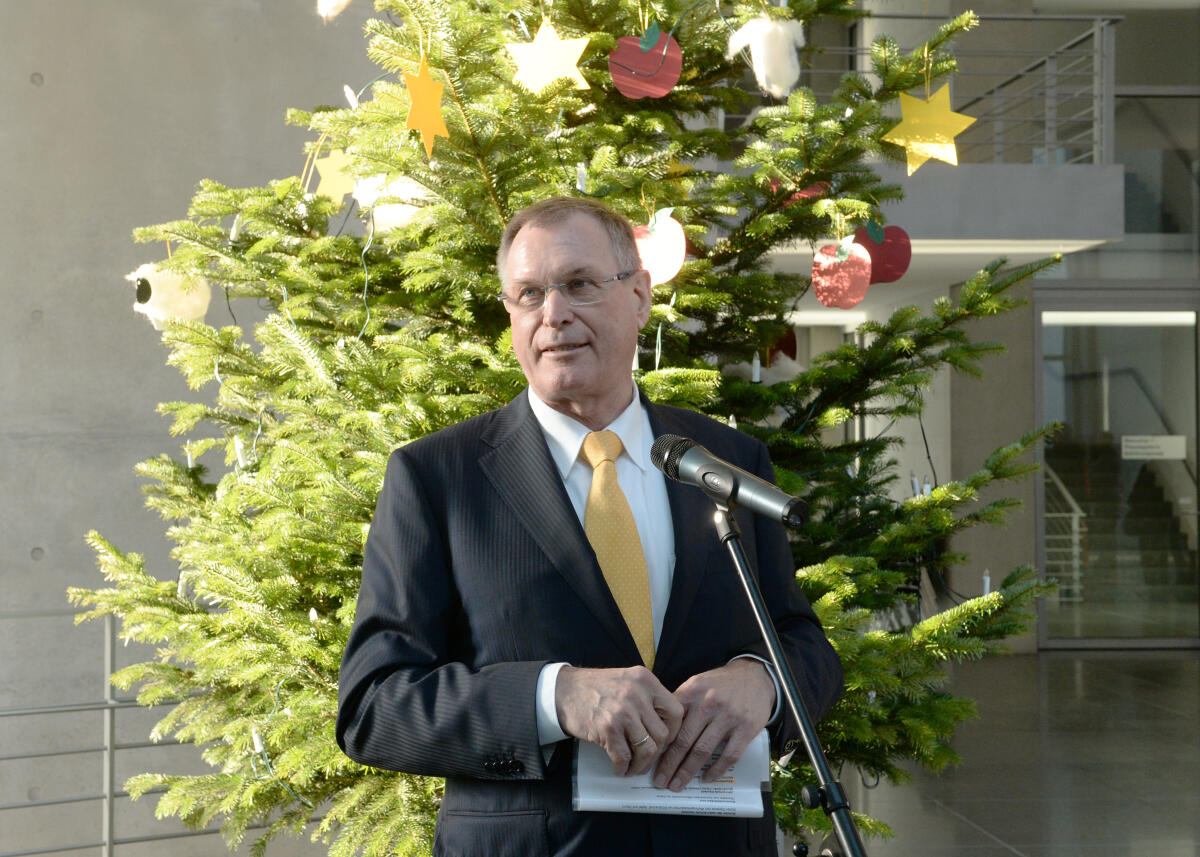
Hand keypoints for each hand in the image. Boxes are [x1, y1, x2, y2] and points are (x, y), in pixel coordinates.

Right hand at [556, 665, 683, 775]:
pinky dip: (623, 767)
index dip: (674, 730)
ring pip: (648, 749)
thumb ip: (647, 697)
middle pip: (663, 734)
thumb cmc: (595, 688)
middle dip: (657, 753)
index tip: (664, 740)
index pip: (675, 711)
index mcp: (645, 680)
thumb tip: (666, 728)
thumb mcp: (627, 681)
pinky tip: (619, 768)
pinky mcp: (608, 728)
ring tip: (633, 767)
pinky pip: (624, 756)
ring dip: (641, 765)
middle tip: (647, 758)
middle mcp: (637, 694)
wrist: (563, 690)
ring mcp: (623, 711)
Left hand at [653, 659, 774, 790]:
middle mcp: (709, 703)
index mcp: (692, 691)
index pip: (671, 722)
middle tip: (660, 781)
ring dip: (688, 771)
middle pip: (684, 740)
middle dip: (669, 765)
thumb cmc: (720, 684)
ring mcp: (729, 716)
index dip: (660, 744)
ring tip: (677, 785)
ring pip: (703, 750)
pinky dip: (716, 770)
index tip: (651, 760)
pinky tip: (706, 778)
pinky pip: (729, 755)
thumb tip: (659, 730)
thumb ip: (680, 703)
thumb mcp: (697, 684)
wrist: (755, 676)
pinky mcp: (747, 728)